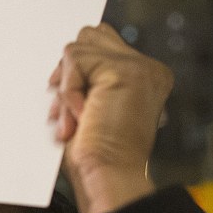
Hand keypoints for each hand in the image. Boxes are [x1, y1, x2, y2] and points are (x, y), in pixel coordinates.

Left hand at [49, 24, 173, 212]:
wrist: (108, 177)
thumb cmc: (96, 156)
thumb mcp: (90, 110)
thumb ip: (87, 82)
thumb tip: (63, 63)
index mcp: (145, 79)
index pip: (102, 46)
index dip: (75, 71)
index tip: (68, 107)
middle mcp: (148, 70)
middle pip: (91, 36)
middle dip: (69, 70)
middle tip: (65, 109)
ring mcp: (140, 68)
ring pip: (80, 47)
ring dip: (66, 86)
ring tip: (74, 119)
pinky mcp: (124, 71)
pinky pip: (75, 59)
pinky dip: (67, 90)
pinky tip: (80, 118)